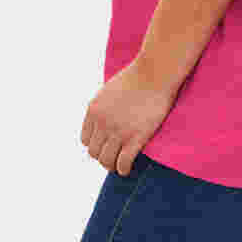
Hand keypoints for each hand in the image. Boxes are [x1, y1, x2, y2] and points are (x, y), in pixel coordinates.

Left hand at [80, 59, 178, 175]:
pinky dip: (123, 169)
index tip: (106, 146)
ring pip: (106, 161)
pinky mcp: (135, 137)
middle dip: (103, 156)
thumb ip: (103, 107)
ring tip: (119, 165)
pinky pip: (123, 163)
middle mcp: (102, 122)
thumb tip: (102, 123)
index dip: (96, 145)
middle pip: (94, 152)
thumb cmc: (138, 77)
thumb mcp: (109, 90)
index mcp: (94, 110)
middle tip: (114, 156)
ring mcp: (118, 131)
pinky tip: (127, 169)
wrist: (156, 72)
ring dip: (112, 165)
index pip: (86, 140)